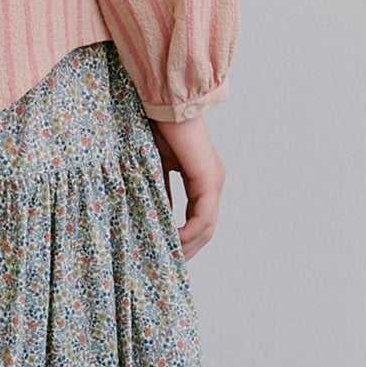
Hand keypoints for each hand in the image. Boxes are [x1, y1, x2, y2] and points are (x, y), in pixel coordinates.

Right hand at [151, 114, 222, 256]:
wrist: (162, 103)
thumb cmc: (155, 128)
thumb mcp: (154, 169)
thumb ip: (159, 193)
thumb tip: (154, 218)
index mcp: (200, 179)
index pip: (197, 219)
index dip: (183, 239)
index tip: (164, 251)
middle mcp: (211, 182)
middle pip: (205, 228)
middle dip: (187, 249)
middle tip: (166, 263)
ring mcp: (212, 181)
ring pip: (206, 227)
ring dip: (188, 245)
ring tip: (167, 257)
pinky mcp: (207, 179)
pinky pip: (202, 217)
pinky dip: (187, 233)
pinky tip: (171, 241)